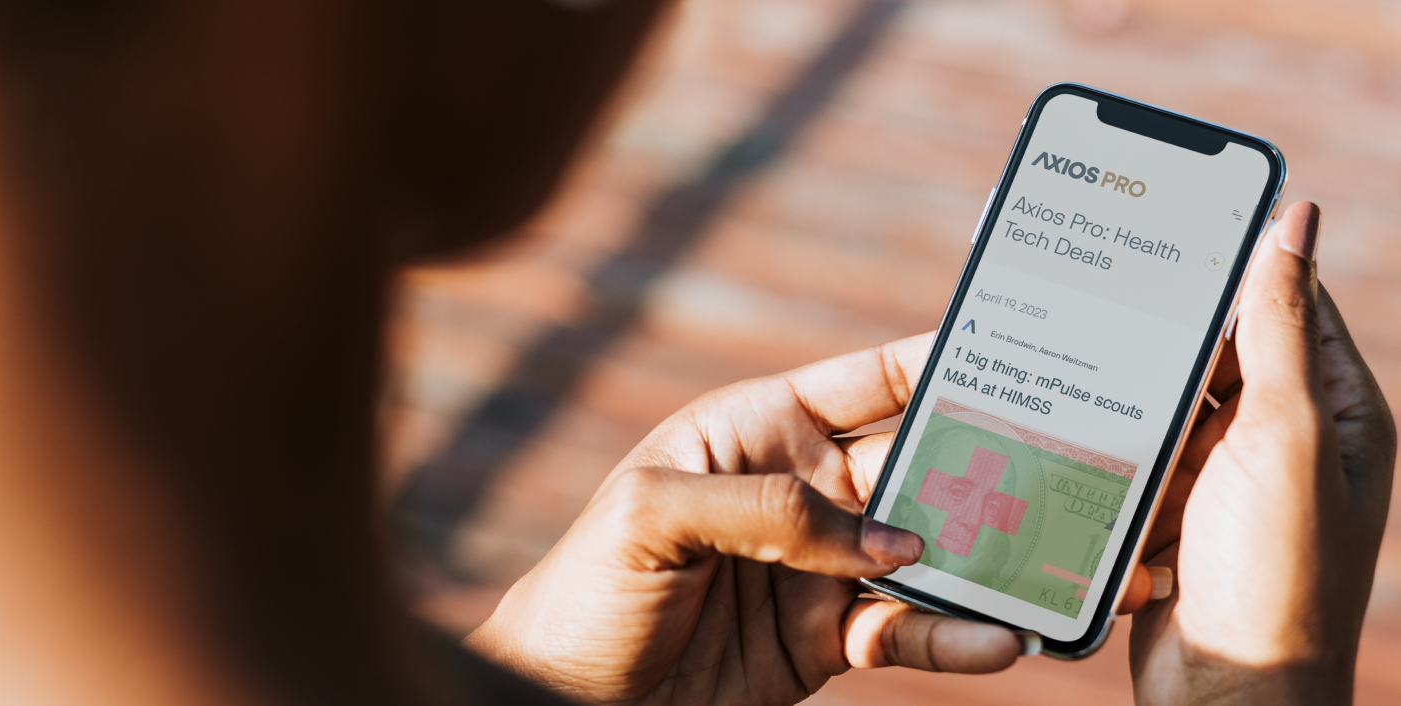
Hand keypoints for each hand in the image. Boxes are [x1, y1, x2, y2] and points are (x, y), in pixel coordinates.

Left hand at [464, 334, 1031, 704]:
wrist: (567, 702)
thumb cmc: (585, 588)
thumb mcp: (653, 517)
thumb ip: (769, 511)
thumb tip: (887, 540)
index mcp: (757, 430)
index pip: (867, 384)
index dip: (941, 365)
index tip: (1024, 356)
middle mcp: (802, 491)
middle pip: (919, 468)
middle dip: (994, 465)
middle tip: (1073, 468)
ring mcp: (819, 568)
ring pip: (927, 553)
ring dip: (991, 557)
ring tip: (1063, 562)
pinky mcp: (826, 642)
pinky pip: (905, 630)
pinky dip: (954, 636)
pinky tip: (997, 638)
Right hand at [1128, 202, 1395, 703]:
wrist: (1225, 693)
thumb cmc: (1274, 574)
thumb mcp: (1286, 437)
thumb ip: (1282, 328)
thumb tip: (1295, 219)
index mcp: (1340, 413)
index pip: (1290, 303)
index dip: (1237, 260)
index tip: (1173, 219)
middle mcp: (1290, 440)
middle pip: (1218, 352)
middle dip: (1165, 333)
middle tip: (1100, 286)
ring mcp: (1232, 479)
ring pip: (1171, 401)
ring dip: (1134, 391)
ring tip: (1079, 357)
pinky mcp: (1181, 510)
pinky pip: (1142, 451)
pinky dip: (1114, 441)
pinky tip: (1075, 423)